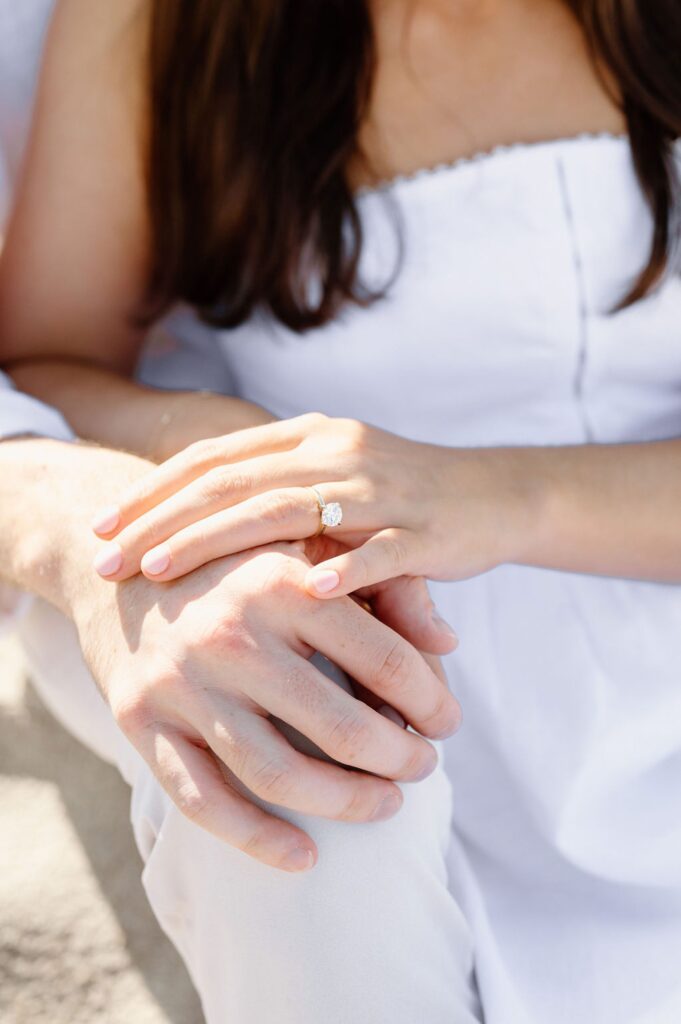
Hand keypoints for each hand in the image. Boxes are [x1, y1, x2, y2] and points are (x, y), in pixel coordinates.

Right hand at [75, 536, 460, 871]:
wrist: (118, 567)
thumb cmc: (233, 561)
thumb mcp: (306, 545)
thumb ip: (383, 585)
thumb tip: (448, 644)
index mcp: (281, 582)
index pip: (385, 659)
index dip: (432, 701)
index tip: (447, 723)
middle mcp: (230, 633)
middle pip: (342, 728)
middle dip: (400, 760)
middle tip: (422, 768)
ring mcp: (180, 682)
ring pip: (280, 775)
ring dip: (347, 804)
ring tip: (385, 805)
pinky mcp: (138, 721)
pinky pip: (205, 802)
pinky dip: (259, 841)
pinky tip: (304, 856)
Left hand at [91, 412, 531, 594]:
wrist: (494, 495)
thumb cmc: (399, 497)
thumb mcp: (329, 480)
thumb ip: (272, 491)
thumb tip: (190, 521)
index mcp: (309, 437)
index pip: (215, 457)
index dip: (154, 490)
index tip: (102, 527)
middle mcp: (337, 452)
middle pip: (233, 482)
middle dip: (161, 520)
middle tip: (106, 558)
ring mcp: (382, 490)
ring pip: (287, 510)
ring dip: (218, 541)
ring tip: (162, 571)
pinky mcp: (426, 530)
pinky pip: (381, 551)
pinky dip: (344, 570)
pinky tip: (303, 591)